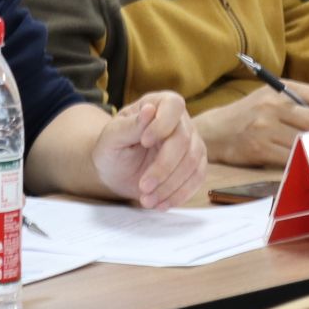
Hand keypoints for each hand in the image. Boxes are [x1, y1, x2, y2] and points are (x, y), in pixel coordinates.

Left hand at [92, 92, 208, 208]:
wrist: (115, 171)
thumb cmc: (111, 148)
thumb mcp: (112, 137)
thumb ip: (130, 125)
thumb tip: (150, 109)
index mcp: (159, 104)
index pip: (173, 106)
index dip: (163, 124)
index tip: (144, 142)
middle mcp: (180, 121)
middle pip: (184, 140)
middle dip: (163, 167)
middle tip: (142, 187)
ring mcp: (191, 143)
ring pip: (193, 162)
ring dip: (170, 186)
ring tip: (147, 200)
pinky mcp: (195, 165)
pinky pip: (197, 178)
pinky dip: (180, 194)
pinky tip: (161, 204)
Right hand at [194, 82, 308, 167]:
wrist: (213, 132)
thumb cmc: (247, 117)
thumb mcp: (268, 99)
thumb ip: (296, 104)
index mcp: (278, 89)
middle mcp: (272, 105)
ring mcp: (264, 126)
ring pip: (304, 140)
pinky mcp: (258, 148)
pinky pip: (289, 157)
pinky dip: (303, 162)